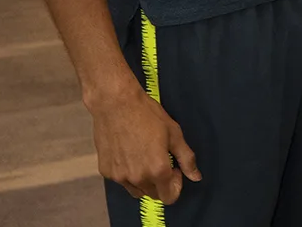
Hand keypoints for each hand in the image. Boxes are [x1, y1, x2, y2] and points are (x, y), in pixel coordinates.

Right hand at [88, 82, 200, 202]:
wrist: (116, 104)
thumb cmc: (147, 115)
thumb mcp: (174, 133)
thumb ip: (187, 158)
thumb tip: (196, 176)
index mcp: (157, 170)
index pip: (169, 197)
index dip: (176, 185)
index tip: (175, 168)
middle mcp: (138, 178)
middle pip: (154, 194)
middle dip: (161, 182)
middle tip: (161, 159)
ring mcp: (119, 177)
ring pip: (137, 190)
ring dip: (144, 180)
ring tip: (145, 155)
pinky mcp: (106, 171)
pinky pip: (121, 180)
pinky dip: (128, 172)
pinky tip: (130, 152)